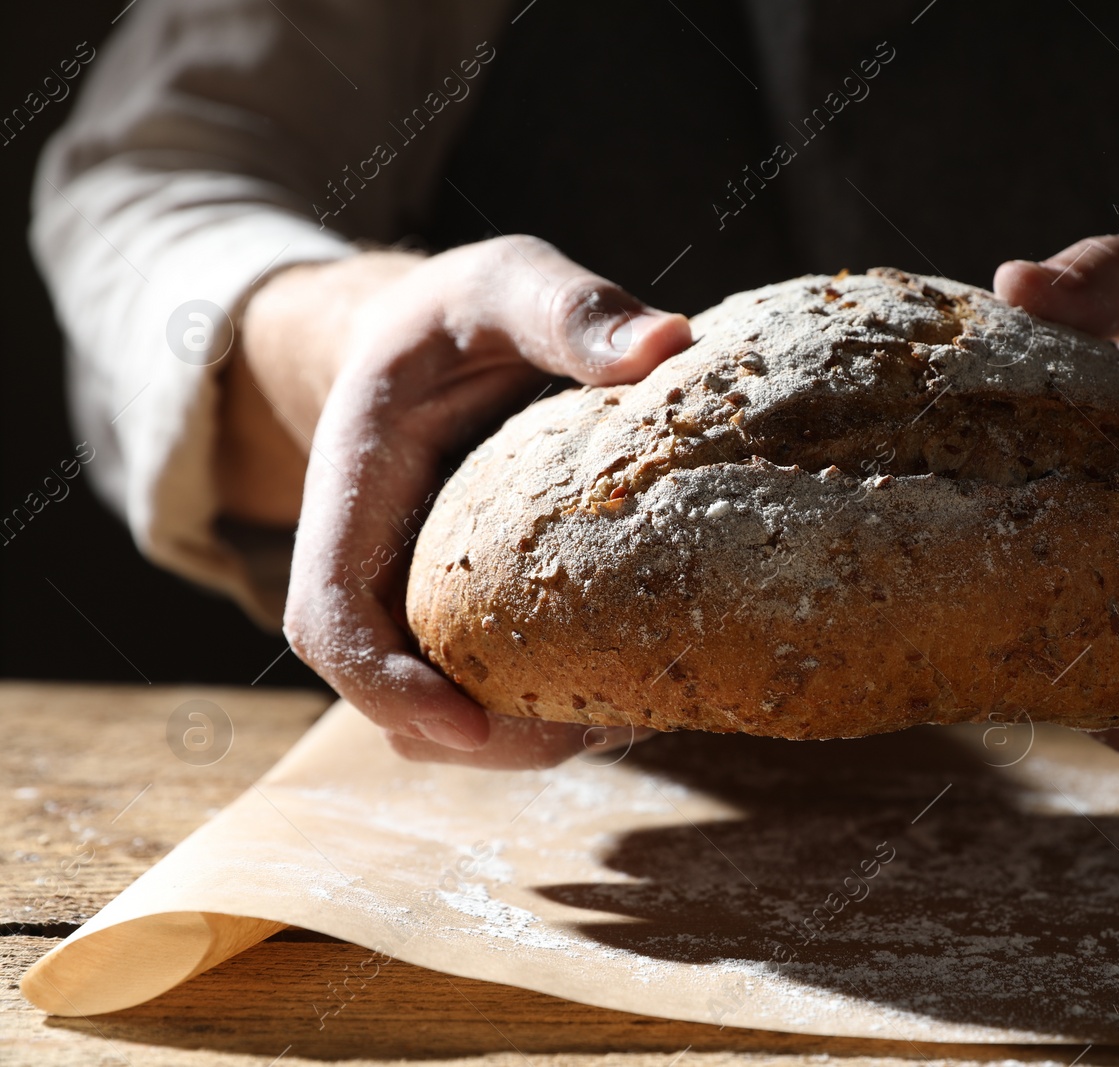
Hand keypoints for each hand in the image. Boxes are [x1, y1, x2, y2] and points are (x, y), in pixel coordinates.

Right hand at [231, 237, 691, 765]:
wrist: (445, 337)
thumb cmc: (466, 312)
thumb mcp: (508, 282)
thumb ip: (568, 307)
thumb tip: (666, 343)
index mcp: (354, 494)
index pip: (330, 621)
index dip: (385, 688)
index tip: (467, 725)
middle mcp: (378, 567)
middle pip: (391, 700)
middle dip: (479, 740)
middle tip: (589, 735)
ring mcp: (424, 599)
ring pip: (449, 712)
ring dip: (525, 738)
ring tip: (626, 720)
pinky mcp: (478, 613)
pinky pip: (499, 684)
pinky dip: (557, 706)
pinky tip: (637, 690)